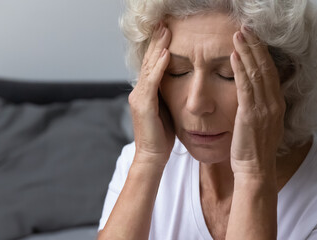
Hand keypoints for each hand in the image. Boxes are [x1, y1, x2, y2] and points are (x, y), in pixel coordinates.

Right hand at [128, 22, 174, 164]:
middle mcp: (139, 91)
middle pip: (149, 61)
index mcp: (145, 92)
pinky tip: (166, 54)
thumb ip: (166, 95)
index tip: (167, 32)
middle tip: (164, 23)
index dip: (159, 47)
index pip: (153, 64)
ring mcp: (139, 97)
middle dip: (158, 41)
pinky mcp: (143, 104)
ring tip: (166, 31)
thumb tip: (177, 83)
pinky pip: (152, 81)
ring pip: (149, 67)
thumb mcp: (165, 110)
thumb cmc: (161, 135)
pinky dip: (159, 67)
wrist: (153, 156)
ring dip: (158, 48)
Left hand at [230, 26, 285, 178]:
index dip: (262, 53)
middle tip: (245, 28)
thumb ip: (259, 107)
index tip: (253, 38)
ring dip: (247, 52)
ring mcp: (264, 108)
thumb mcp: (262, 124)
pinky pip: (245, 87)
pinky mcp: (250, 115)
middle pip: (265, 67)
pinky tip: (234, 56)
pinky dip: (240, 69)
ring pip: (256, 73)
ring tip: (238, 35)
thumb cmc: (254, 150)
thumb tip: (251, 94)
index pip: (270, 72)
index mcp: (276, 104)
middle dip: (255, 46)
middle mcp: (273, 103)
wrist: (256, 170)